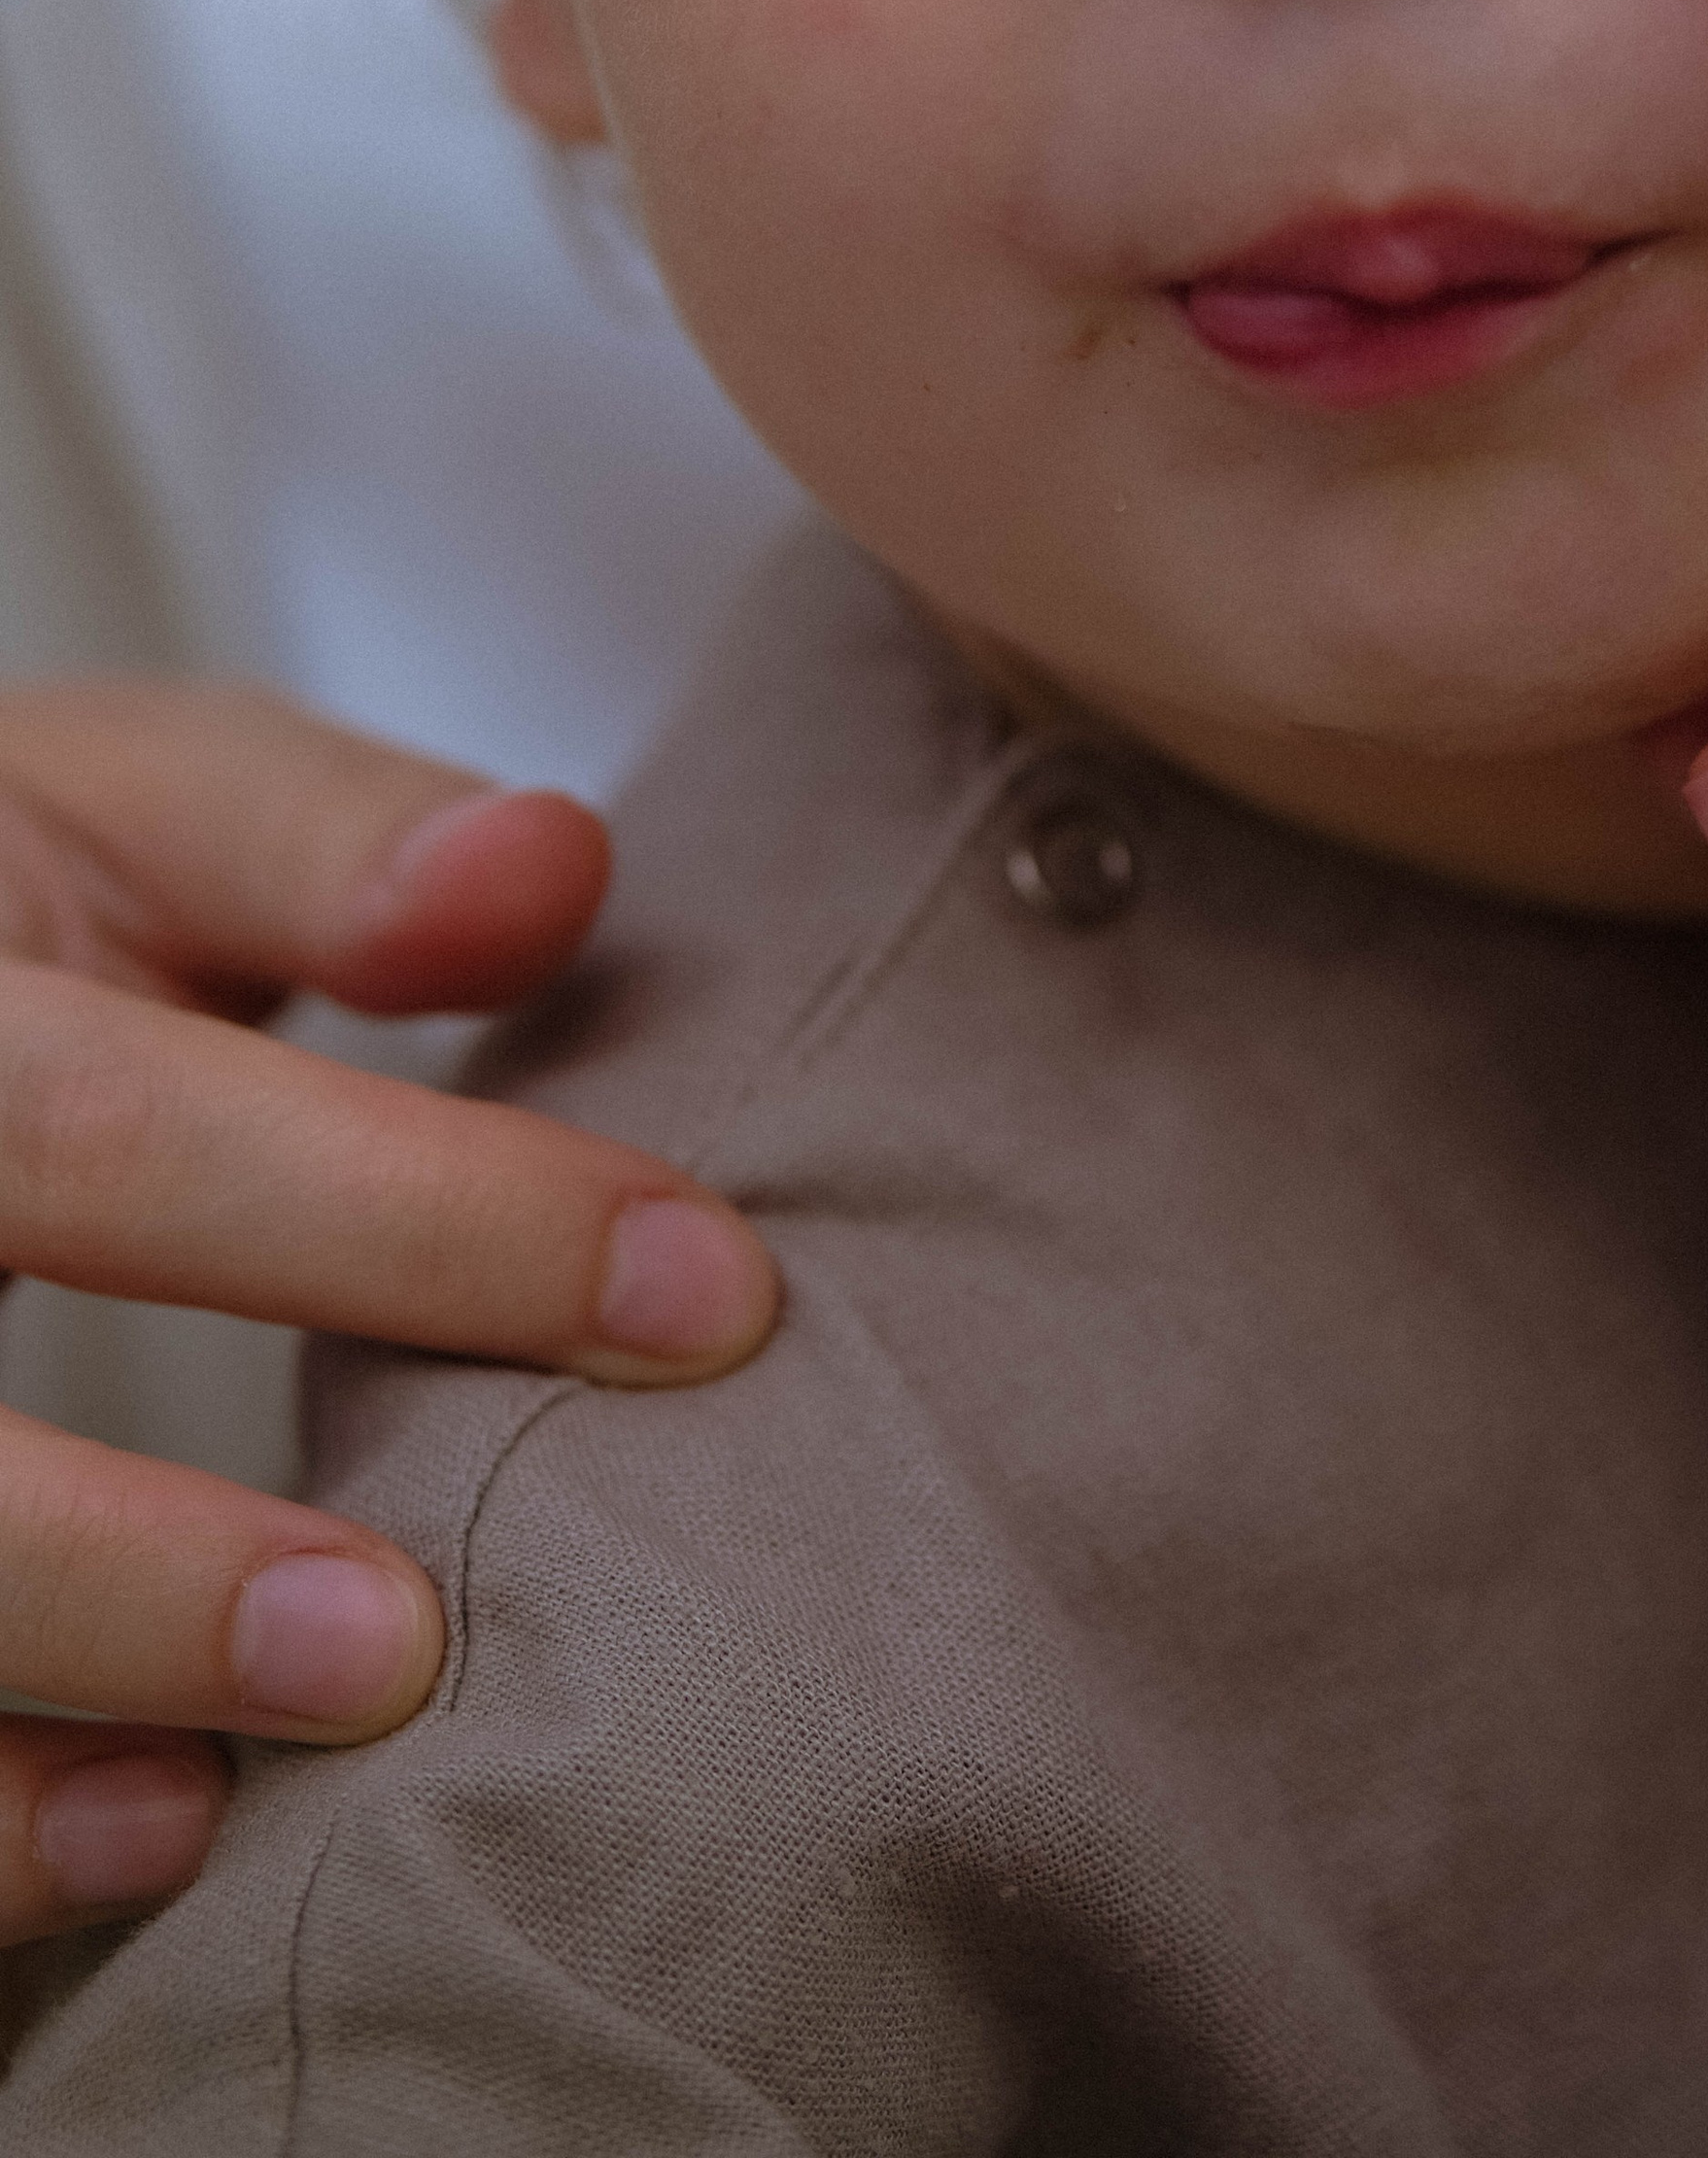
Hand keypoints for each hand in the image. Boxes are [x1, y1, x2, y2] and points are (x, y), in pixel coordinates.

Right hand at [0, 682, 777, 1942]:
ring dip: (77, 1694)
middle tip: (418, 1639)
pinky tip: (163, 1827)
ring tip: (315, 1738)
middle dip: (153, 1566)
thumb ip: (323, 843)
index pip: (110, 1124)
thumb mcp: (127, 816)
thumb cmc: (6, 923)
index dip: (410, 1217)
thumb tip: (550, 868)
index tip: (702, 1296)